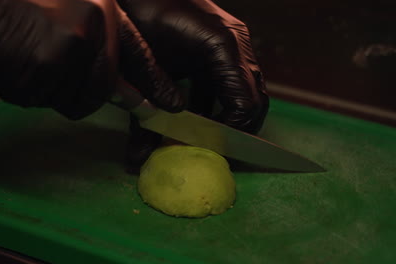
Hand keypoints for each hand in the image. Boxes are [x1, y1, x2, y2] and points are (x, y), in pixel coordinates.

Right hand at [0, 0, 183, 118]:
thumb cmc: (22, 11)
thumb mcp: (70, 18)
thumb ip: (100, 51)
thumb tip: (129, 95)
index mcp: (102, 10)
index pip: (137, 53)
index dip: (155, 80)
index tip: (173, 104)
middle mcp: (94, 27)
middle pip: (106, 86)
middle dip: (85, 91)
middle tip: (56, 70)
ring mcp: (74, 48)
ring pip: (81, 99)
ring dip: (59, 92)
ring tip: (35, 62)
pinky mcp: (50, 68)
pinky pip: (54, 101)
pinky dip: (39, 94)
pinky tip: (24, 67)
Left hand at [119, 0, 269, 169]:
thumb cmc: (139, 17)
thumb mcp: (142, 72)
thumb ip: (143, 116)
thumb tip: (139, 158)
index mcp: (223, 46)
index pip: (245, 101)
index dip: (232, 131)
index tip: (212, 150)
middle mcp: (237, 42)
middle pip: (256, 98)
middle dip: (238, 128)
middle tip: (215, 148)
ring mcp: (235, 40)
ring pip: (248, 89)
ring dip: (230, 115)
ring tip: (206, 134)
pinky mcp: (226, 42)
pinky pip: (233, 78)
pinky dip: (219, 101)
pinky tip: (196, 114)